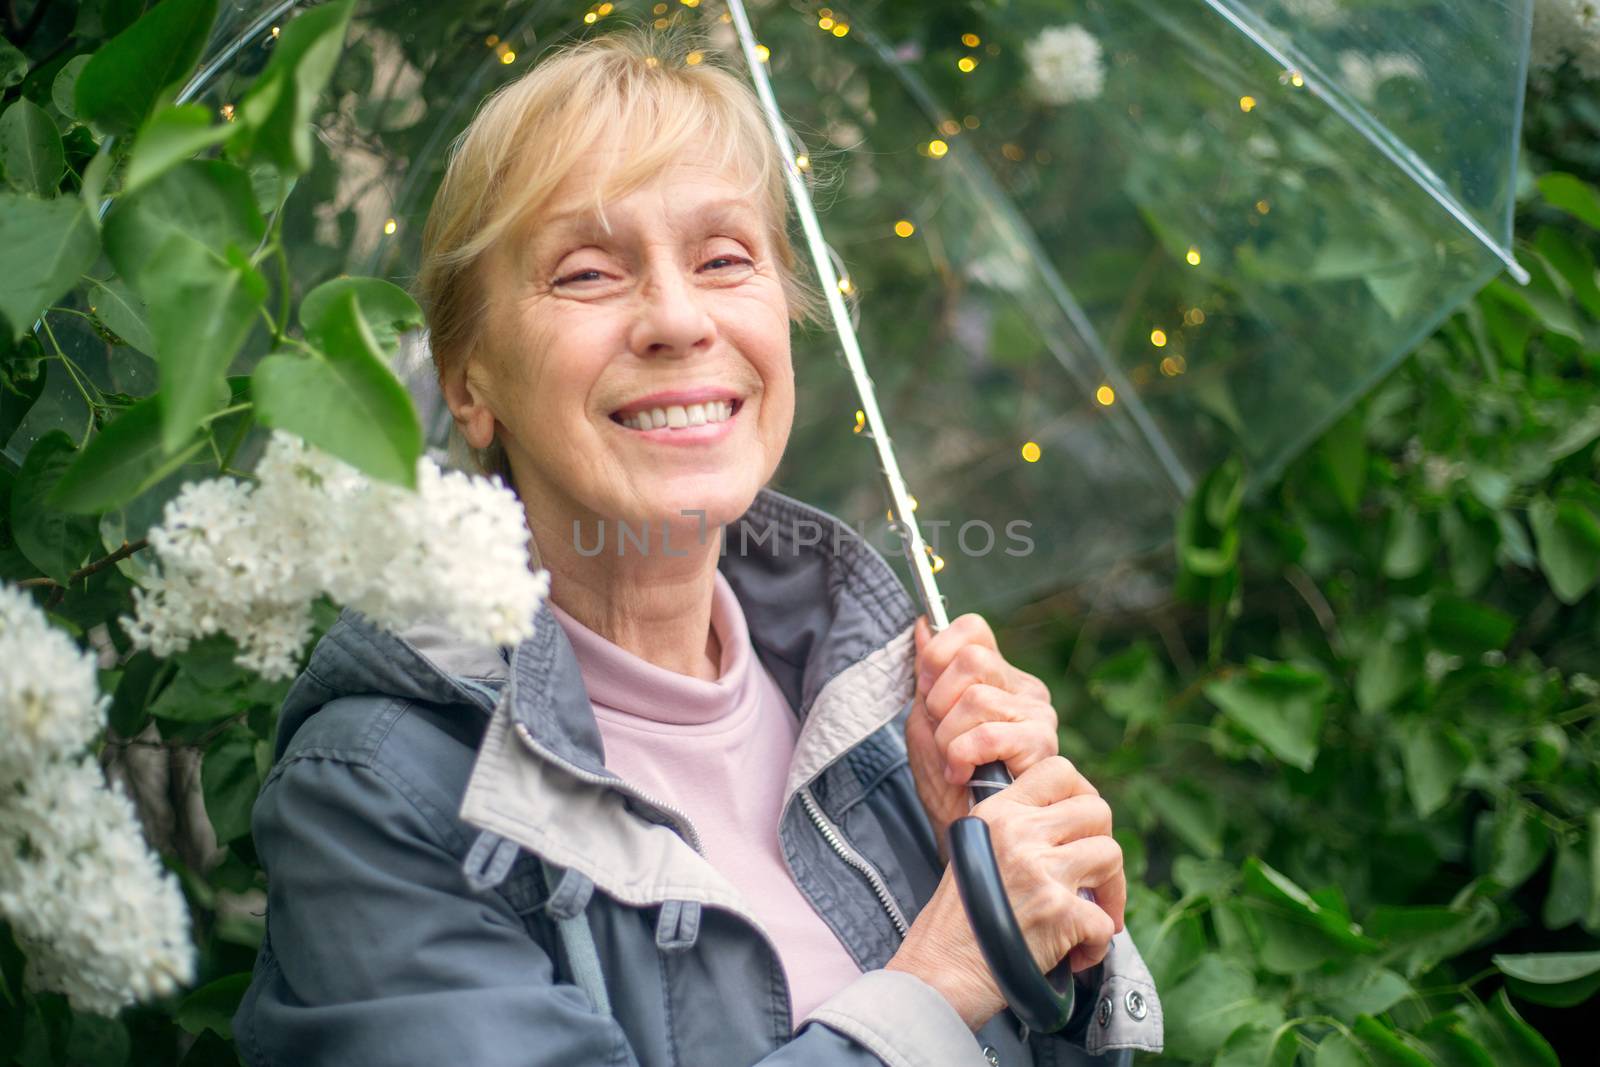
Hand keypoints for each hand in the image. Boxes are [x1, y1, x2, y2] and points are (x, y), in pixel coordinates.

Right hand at [885, 757, 1126, 1030]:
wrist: (939, 971)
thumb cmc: (958, 920)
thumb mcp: (974, 851)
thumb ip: (1017, 831)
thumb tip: (1070, 826)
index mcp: (999, 812)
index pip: (1059, 770)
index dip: (1081, 797)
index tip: (1080, 829)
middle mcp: (1020, 833)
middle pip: (1097, 810)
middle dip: (1102, 846)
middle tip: (1092, 879)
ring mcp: (1041, 870)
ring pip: (1111, 855)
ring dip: (1110, 893)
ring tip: (1088, 916)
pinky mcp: (1059, 912)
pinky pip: (1105, 920)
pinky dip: (1097, 944)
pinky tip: (1074, 954)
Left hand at [905, 613, 1059, 861]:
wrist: (968, 836)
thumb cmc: (946, 783)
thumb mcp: (925, 722)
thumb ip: (927, 673)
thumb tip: (922, 622)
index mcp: (998, 677)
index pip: (972, 629)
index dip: (938, 654)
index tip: (926, 691)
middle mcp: (1024, 690)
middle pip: (972, 660)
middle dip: (939, 700)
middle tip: (940, 734)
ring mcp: (1038, 717)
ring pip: (976, 697)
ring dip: (948, 736)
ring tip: (952, 761)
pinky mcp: (1041, 748)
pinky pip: (988, 733)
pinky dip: (962, 754)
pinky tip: (961, 774)